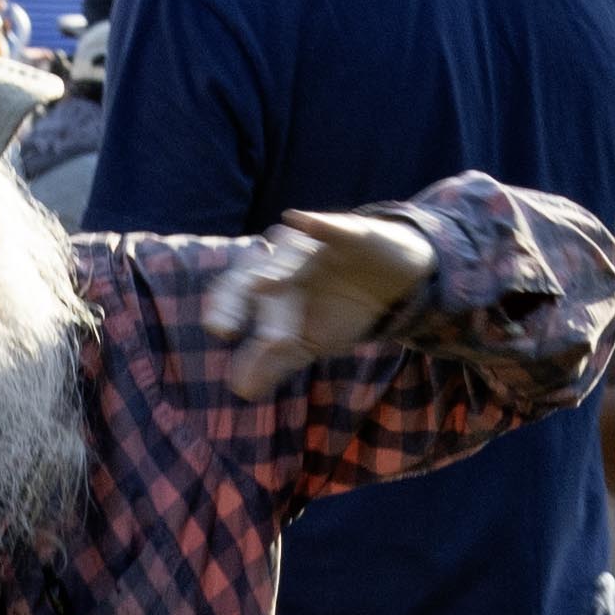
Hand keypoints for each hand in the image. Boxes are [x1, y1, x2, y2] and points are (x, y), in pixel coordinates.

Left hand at [202, 206, 433, 400]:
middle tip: (256, 333)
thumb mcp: (308, 342)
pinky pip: (329, 226)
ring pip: (288, 252)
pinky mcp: (346, 231)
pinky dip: (317, 224)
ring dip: (278, 269)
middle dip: (250, 299)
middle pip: (257, 270)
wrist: (394, 288)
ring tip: (266, 286)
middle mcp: (283, 260)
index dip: (225, 307)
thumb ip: (275, 363)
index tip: (221, 331)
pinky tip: (304, 223)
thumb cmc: (340, 313)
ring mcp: (312, 244)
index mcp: (267, 285)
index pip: (234, 290)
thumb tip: (243, 391)